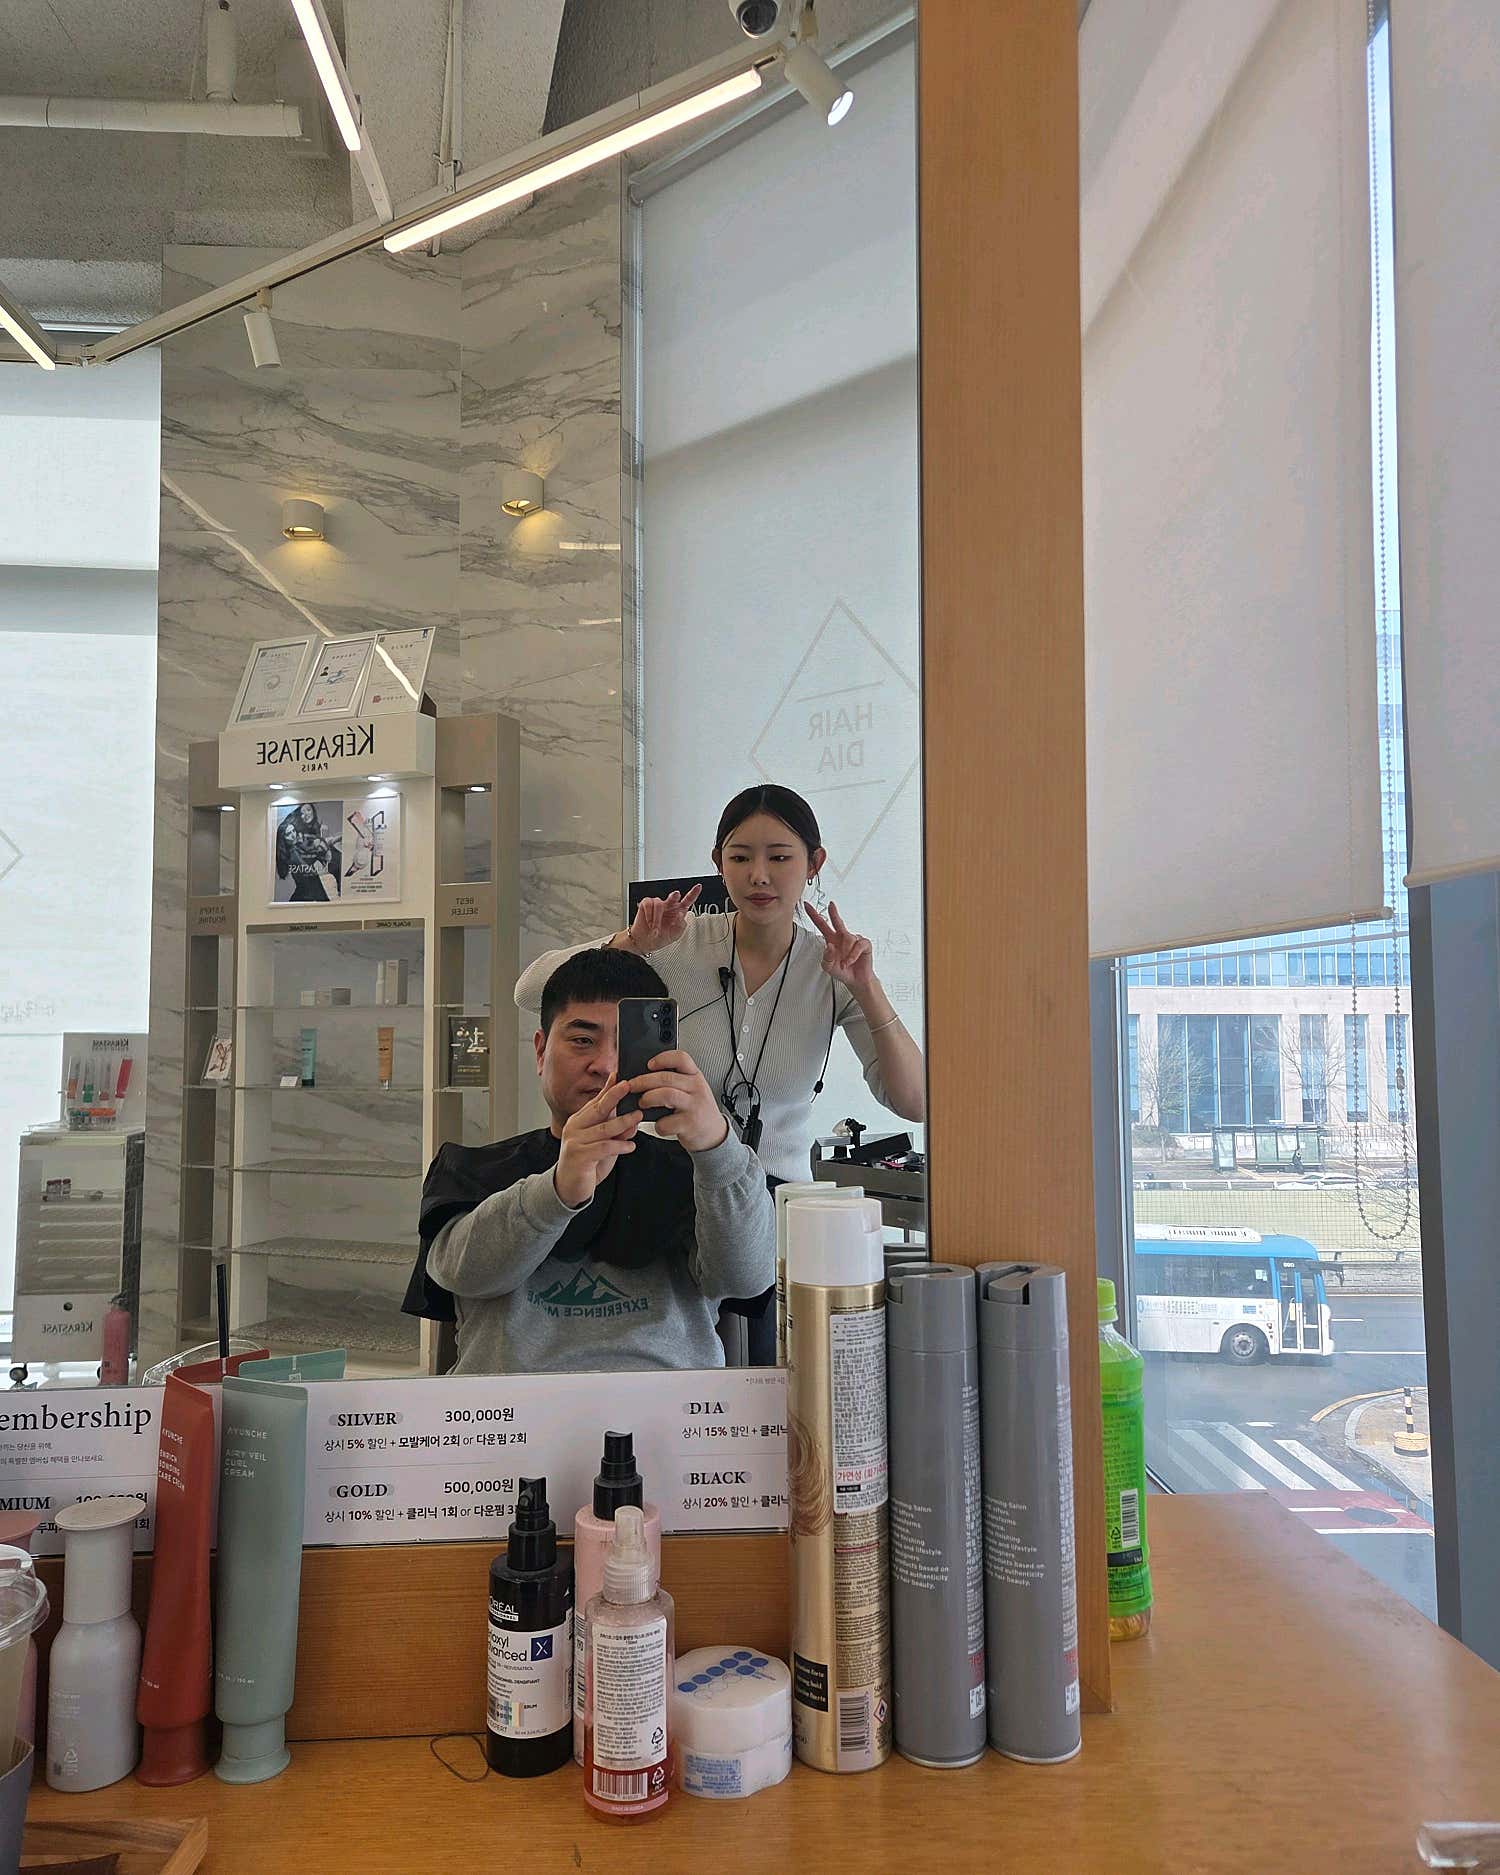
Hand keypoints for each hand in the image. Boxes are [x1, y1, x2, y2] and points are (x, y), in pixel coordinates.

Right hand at [554, 1077, 639, 1207]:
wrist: (569, 1187)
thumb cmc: (587, 1163)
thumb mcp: (604, 1144)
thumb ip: (616, 1132)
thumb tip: (633, 1120)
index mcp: (579, 1120)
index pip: (595, 1101)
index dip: (608, 1088)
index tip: (619, 1076)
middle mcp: (575, 1127)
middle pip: (597, 1108)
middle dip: (614, 1096)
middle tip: (628, 1085)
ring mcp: (575, 1141)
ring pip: (603, 1128)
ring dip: (623, 1122)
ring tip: (637, 1117)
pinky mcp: (579, 1156)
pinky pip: (604, 1147)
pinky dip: (620, 1145)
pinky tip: (630, 1145)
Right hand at [619, 883, 701, 953]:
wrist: (645, 941)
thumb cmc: (661, 937)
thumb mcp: (675, 935)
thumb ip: (681, 925)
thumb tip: (680, 915)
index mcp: (678, 911)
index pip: (688, 901)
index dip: (693, 893)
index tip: (699, 886)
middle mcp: (669, 906)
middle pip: (674, 897)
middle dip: (674, 895)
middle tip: (676, 894)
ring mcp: (659, 904)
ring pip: (659, 904)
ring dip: (656, 919)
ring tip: (655, 929)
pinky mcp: (647, 904)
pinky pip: (648, 904)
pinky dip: (649, 915)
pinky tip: (649, 922)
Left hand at [625, 1049, 729, 1154]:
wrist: (714, 1134)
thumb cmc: (698, 1109)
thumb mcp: (693, 1090)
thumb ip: (676, 1081)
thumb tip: (645, 1077)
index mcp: (695, 1076)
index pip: (681, 1058)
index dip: (662, 1058)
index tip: (649, 1064)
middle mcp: (696, 1088)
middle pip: (666, 1077)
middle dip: (643, 1081)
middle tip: (632, 1086)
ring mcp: (694, 1106)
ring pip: (666, 1095)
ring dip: (648, 1098)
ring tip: (642, 1103)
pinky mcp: (690, 1124)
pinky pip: (666, 1122)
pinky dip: (658, 1125)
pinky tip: (660, 1125)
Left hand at [806, 900, 876, 995]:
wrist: (855, 980)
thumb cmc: (842, 971)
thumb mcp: (828, 967)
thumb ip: (826, 957)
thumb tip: (830, 946)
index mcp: (831, 940)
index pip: (822, 925)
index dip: (814, 915)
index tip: (807, 905)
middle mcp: (842, 937)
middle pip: (837, 921)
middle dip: (834, 913)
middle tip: (831, 905)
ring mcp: (854, 939)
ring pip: (848, 938)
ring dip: (846, 953)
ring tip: (845, 963)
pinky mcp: (864, 944)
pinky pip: (858, 945)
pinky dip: (853, 955)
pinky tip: (850, 961)